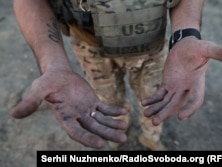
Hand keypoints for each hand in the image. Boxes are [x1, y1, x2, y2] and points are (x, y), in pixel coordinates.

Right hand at [11, 70, 127, 147]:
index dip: (87, 139)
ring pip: (101, 121)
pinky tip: (125, 112)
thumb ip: (30, 102)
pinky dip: (114, 110)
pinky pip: (105, 108)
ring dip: (113, 124)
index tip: (101, 145)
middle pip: (94, 129)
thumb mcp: (38, 90)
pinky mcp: (92, 102)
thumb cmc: (47, 82)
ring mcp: (86, 110)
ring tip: (126, 127)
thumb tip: (14, 114)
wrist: (58, 74)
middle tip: (123, 139)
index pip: (76, 132)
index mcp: (65, 117)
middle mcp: (77, 117)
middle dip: (108, 134)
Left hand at [142, 37, 221, 124]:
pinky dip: (152, 99)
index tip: (181, 117)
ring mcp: (176, 87)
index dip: (190, 108)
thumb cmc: (198, 47)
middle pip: (176, 104)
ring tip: (146, 115)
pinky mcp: (167, 84)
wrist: (186, 45)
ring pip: (166, 102)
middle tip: (154, 122)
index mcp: (198, 82)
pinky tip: (144, 103)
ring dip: (157, 109)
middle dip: (166, 113)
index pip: (196, 99)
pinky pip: (159, 94)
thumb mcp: (210, 49)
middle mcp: (187, 88)